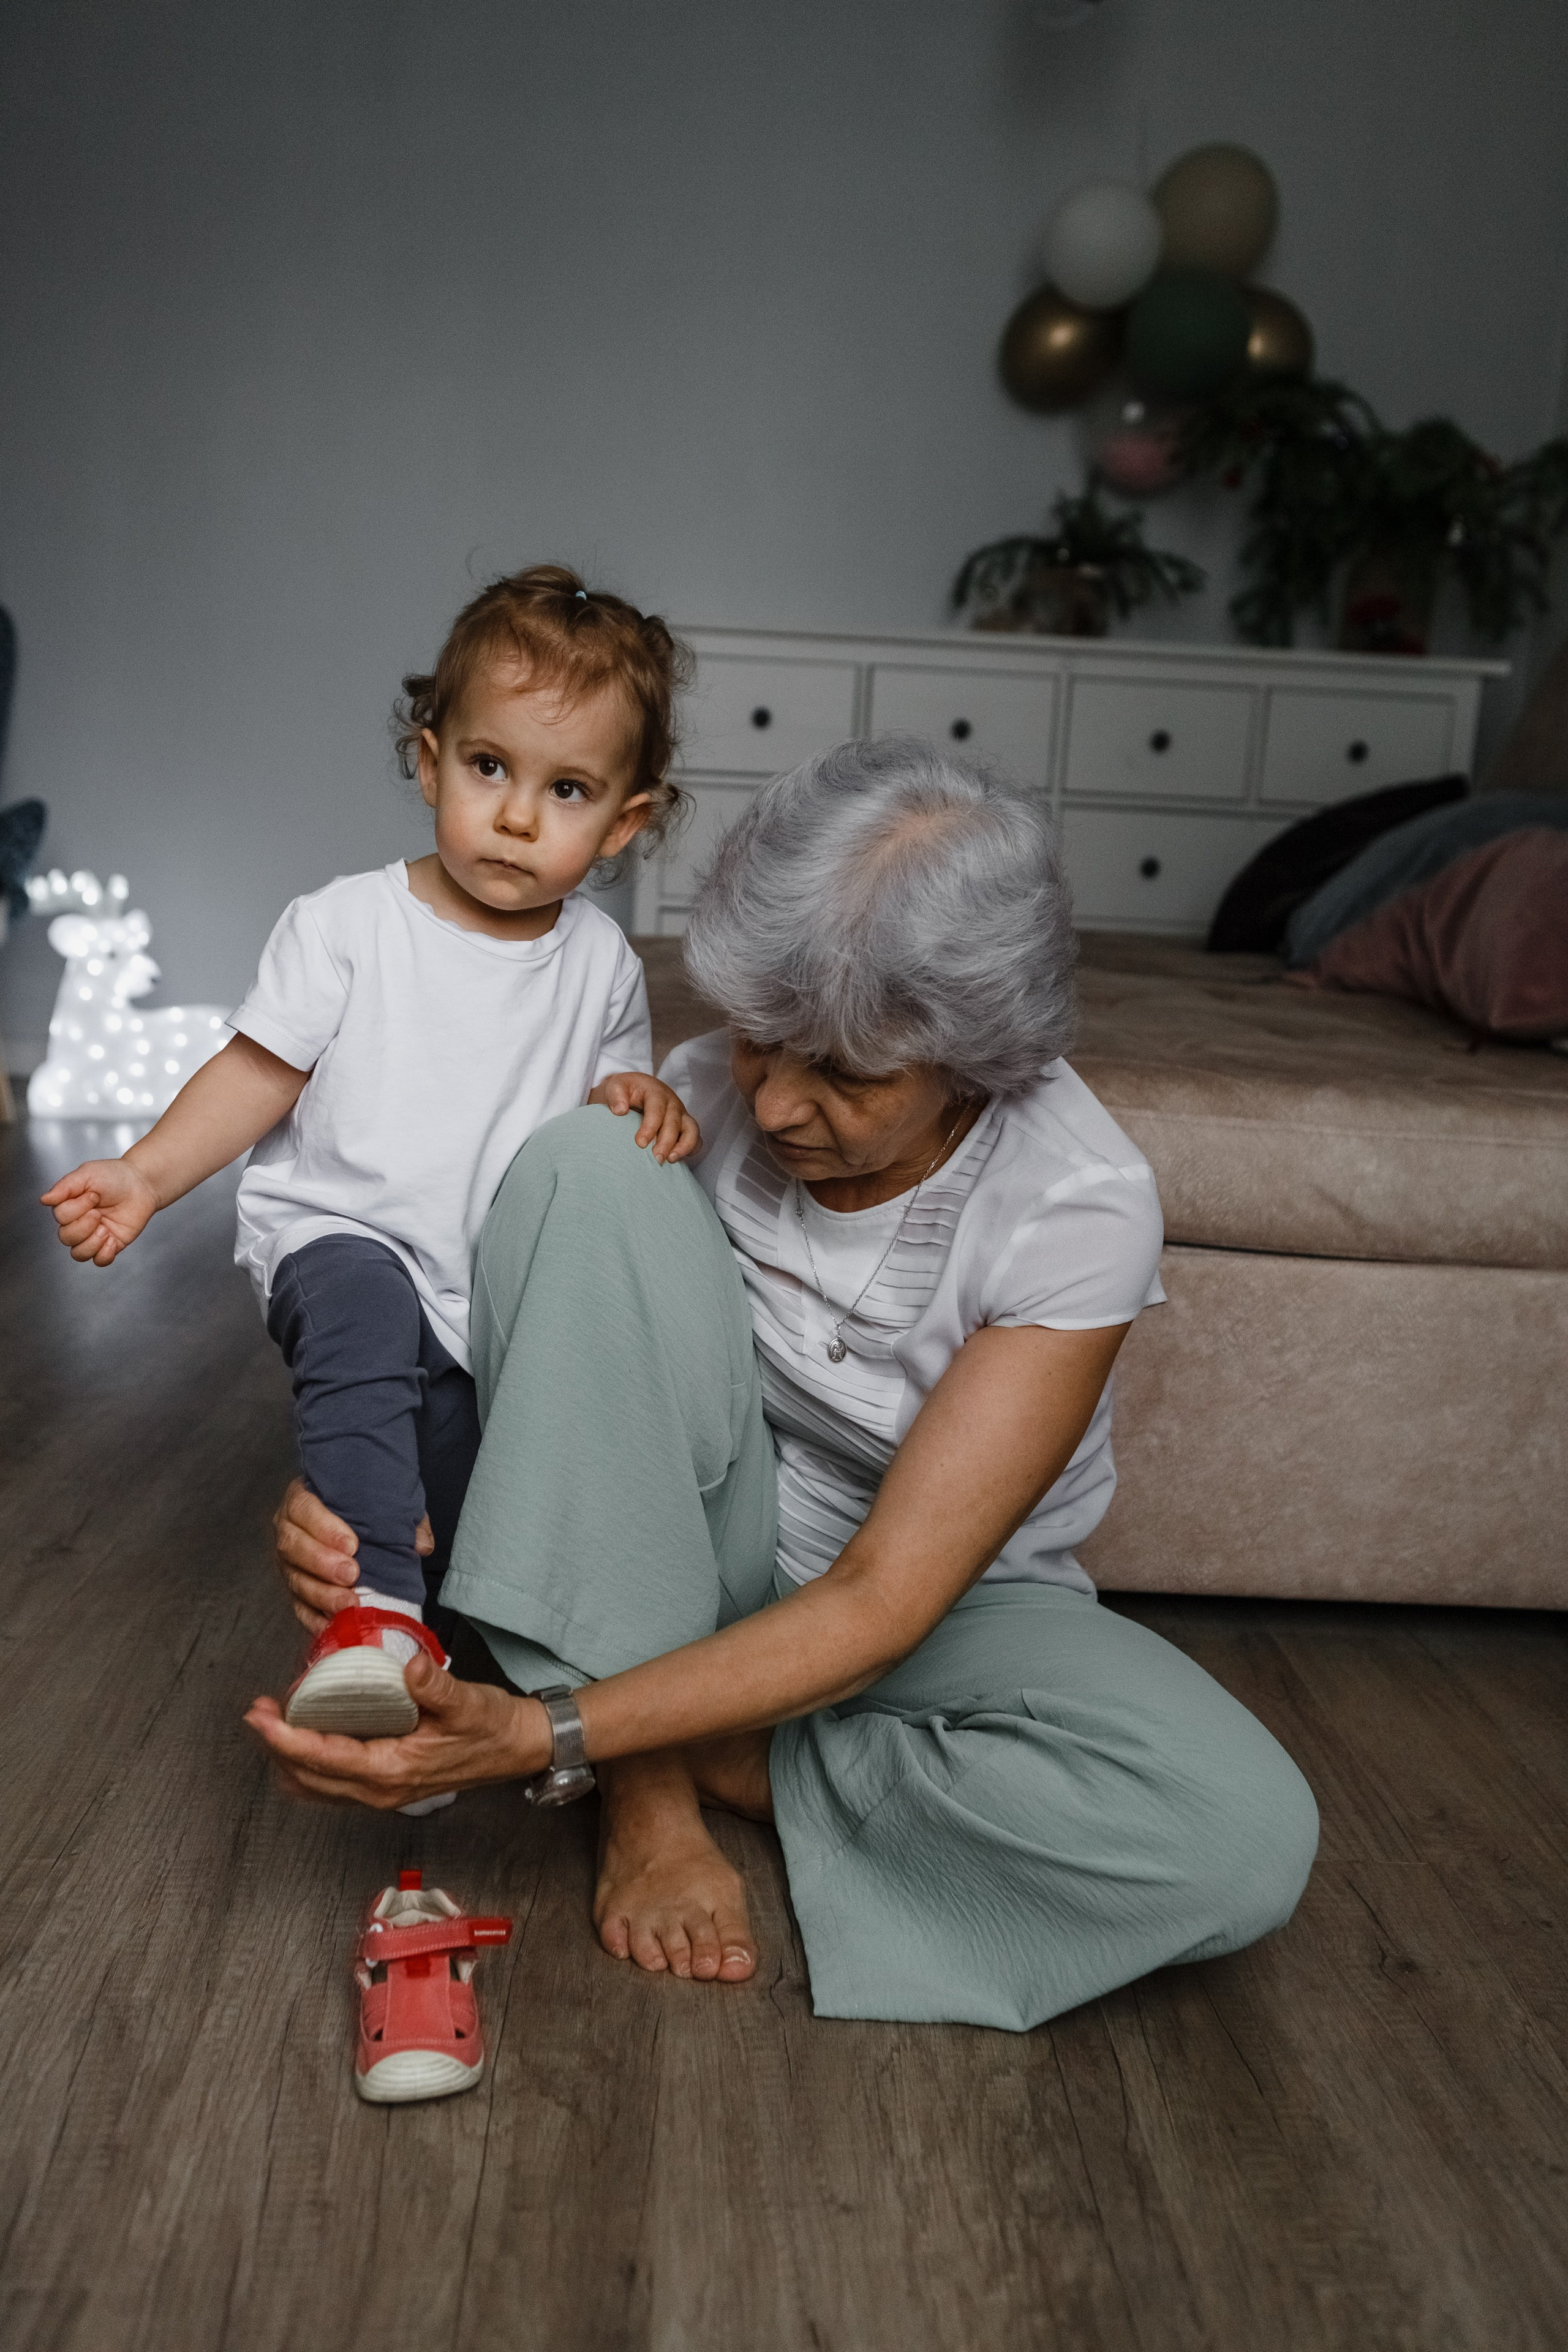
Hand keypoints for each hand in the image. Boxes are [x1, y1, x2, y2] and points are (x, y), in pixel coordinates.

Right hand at [40, 1158, 160, 1265]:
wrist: (141, 1183)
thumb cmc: (114, 1176)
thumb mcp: (87, 1174)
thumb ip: (64, 1187)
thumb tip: (44, 1200)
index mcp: (69, 1206)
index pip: (60, 1217)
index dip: (76, 1208)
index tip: (94, 1195)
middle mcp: (78, 1223)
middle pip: (65, 1237)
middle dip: (83, 1225)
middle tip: (99, 1212)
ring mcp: (94, 1236)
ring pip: (78, 1254)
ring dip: (91, 1243)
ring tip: (105, 1229)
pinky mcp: (111, 1244)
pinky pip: (99, 1261)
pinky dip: (104, 1254)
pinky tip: (112, 1240)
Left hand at [245, 1651, 550, 1808]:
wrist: (517, 1749)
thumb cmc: (492, 1726)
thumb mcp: (467, 1701)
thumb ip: (435, 1686)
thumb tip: (409, 1667)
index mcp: (392, 1770)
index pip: (324, 1758)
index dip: (285, 1738)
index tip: (260, 1716)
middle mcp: (379, 1791)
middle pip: (307, 1778)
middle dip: (275, 1747)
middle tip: (257, 1710)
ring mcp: (380, 1794)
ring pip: (314, 1787)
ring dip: (288, 1758)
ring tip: (273, 1722)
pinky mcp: (383, 1787)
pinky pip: (330, 1786)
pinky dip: (308, 1765)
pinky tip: (307, 1736)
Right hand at [272, 1477, 432, 1632]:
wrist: (353, 1523)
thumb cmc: (365, 1509)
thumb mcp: (385, 1503)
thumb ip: (403, 1518)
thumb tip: (421, 1545)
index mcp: (303, 1497)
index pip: (304, 1509)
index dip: (324, 1527)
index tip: (352, 1545)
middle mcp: (289, 1529)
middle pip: (293, 1546)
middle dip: (322, 1562)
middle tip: (352, 1574)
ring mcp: (289, 1562)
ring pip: (295, 1580)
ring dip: (322, 1594)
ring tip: (349, 1603)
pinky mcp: (295, 1590)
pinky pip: (299, 1607)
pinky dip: (315, 1619)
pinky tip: (333, 1625)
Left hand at [588, 1073, 700, 1163]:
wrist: (631, 1093)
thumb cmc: (624, 1093)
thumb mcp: (615, 1087)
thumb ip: (615, 1095)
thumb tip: (620, 1110)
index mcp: (655, 1091)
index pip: (657, 1108)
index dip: (650, 1126)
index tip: (640, 1143)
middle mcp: (671, 1103)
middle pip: (674, 1122)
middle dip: (666, 1142)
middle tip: (656, 1158)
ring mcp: (680, 1115)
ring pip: (691, 1130)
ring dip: (683, 1147)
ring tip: (670, 1160)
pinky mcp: (684, 1127)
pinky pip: (695, 1139)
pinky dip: (690, 1149)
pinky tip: (675, 1160)